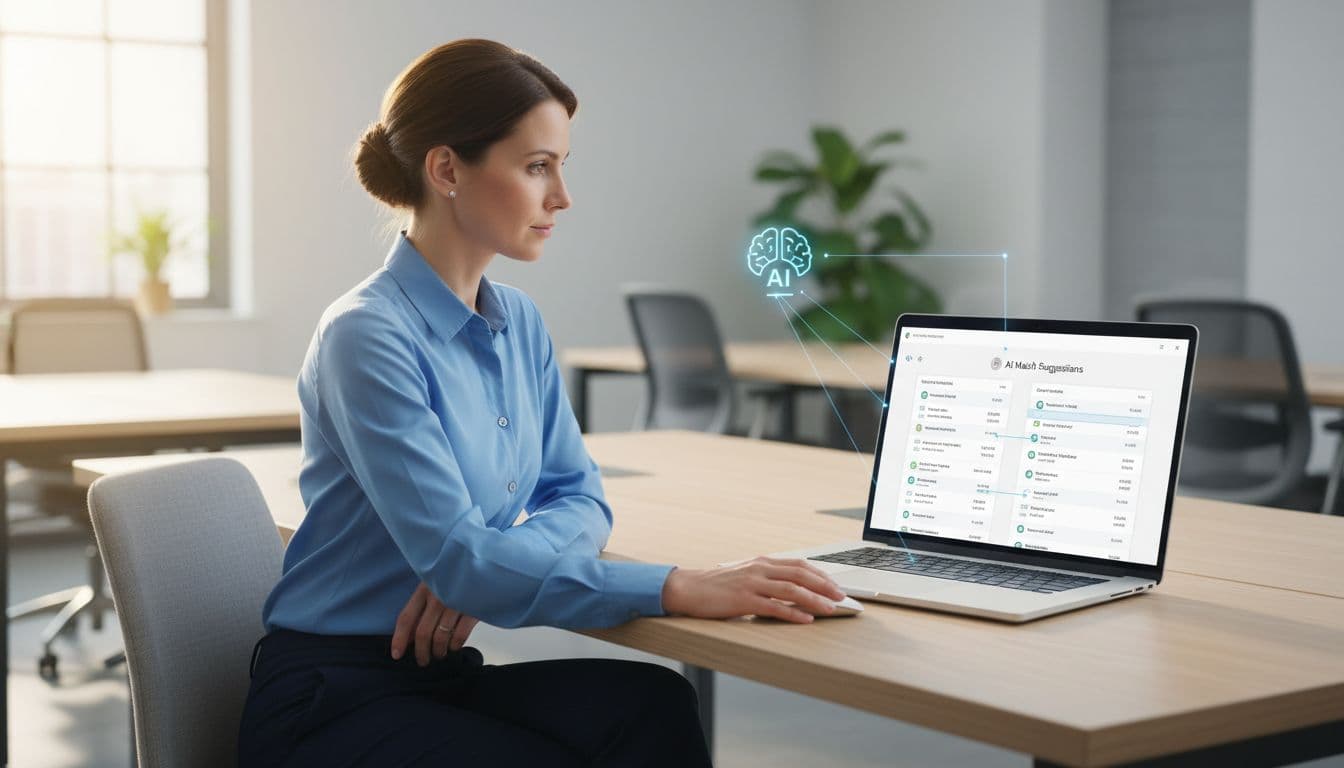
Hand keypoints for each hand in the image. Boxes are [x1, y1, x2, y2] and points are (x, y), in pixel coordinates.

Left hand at [390, 582, 479, 665]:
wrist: (487, 565)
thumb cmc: (457, 576)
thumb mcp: (436, 584)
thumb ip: (422, 606)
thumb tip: (410, 636)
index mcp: (425, 588)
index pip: (406, 618)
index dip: (399, 639)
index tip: (396, 655)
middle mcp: (438, 596)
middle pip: (423, 633)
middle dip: (421, 652)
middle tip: (422, 661)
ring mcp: (456, 603)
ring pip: (440, 638)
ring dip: (438, 651)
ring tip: (439, 654)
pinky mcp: (473, 610)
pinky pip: (459, 636)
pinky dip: (454, 645)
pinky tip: (453, 647)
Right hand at [660, 556, 846, 623]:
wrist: (688, 589)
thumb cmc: (716, 586)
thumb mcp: (745, 576)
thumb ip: (766, 579)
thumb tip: (790, 588)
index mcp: (761, 562)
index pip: (799, 565)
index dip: (820, 575)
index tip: (836, 585)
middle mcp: (760, 569)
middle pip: (800, 574)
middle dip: (825, 585)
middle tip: (842, 596)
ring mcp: (752, 584)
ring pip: (791, 589)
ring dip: (815, 599)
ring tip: (831, 608)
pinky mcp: (744, 600)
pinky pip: (774, 606)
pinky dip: (793, 612)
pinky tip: (805, 619)